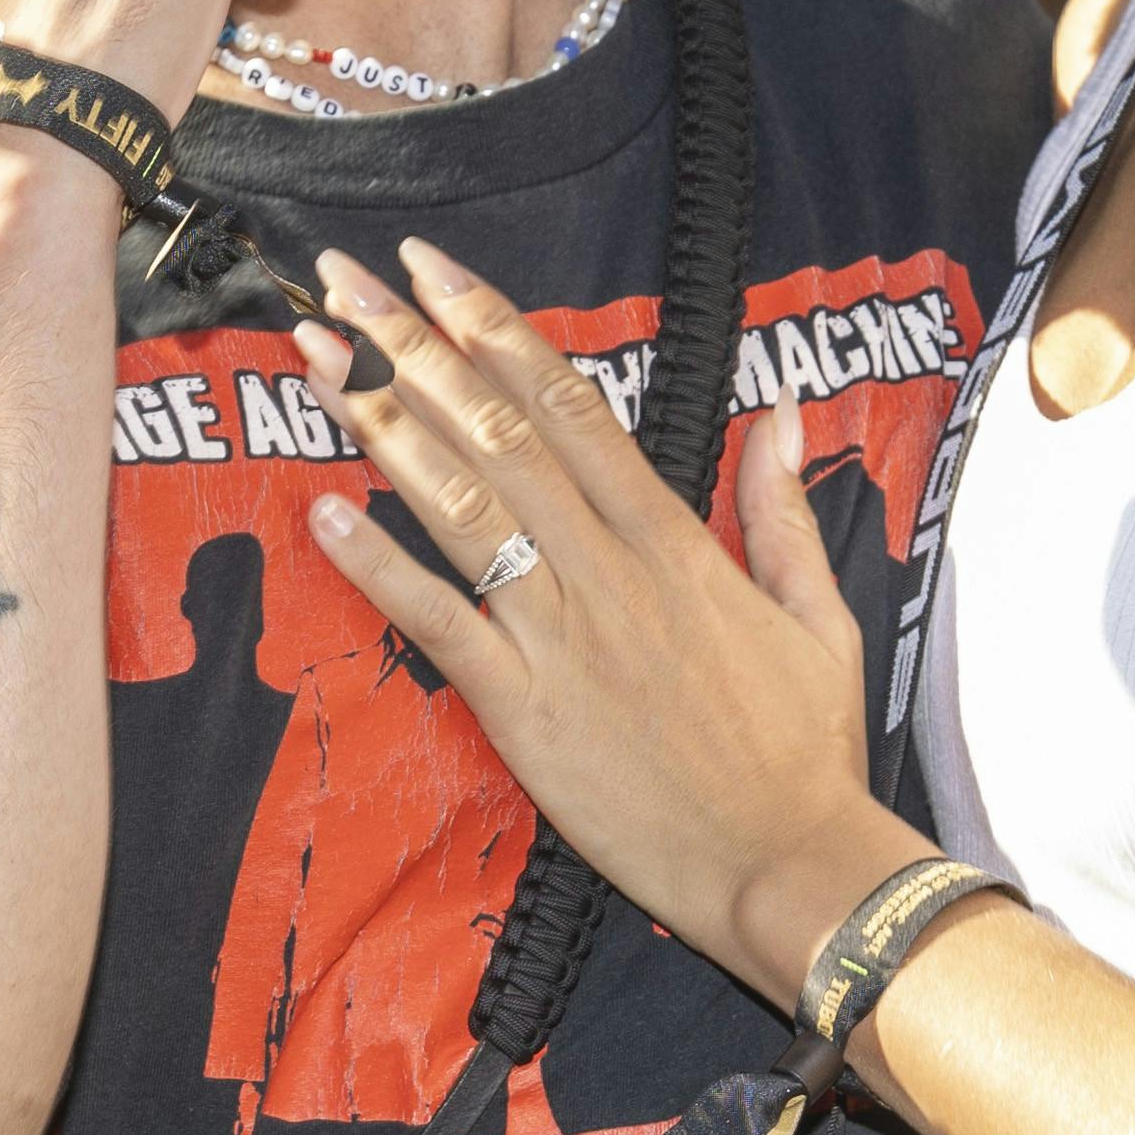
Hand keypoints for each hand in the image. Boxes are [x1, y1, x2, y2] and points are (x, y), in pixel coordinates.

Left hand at [296, 240, 925, 1011]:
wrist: (790, 864)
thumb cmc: (806, 751)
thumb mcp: (820, 614)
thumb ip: (784, 509)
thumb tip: (785, 413)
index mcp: (675, 540)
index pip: (571, 405)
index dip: (497, 328)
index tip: (438, 270)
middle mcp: (609, 569)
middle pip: (497, 431)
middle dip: (413, 346)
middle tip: (345, 279)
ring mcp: (562, 636)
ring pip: (460, 506)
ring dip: (378, 424)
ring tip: (315, 358)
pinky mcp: (525, 711)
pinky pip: (440, 625)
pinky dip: (379, 568)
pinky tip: (322, 512)